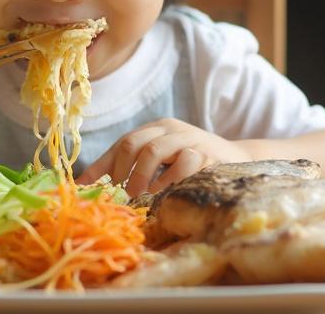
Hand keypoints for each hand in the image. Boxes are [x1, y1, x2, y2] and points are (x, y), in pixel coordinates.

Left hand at [77, 118, 252, 195]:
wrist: (238, 159)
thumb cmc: (193, 165)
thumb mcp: (162, 163)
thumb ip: (133, 169)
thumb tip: (89, 188)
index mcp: (156, 129)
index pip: (122, 142)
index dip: (102, 165)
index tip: (86, 187)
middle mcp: (170, 129)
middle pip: (135, 143)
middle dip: (122, 170)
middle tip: (119, 194)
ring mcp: (189, 139)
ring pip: (156, 149)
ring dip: (142, 175)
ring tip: (138, 195)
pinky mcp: (208, 154)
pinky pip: (185, 162)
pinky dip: (169, 179)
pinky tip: (163, 194)